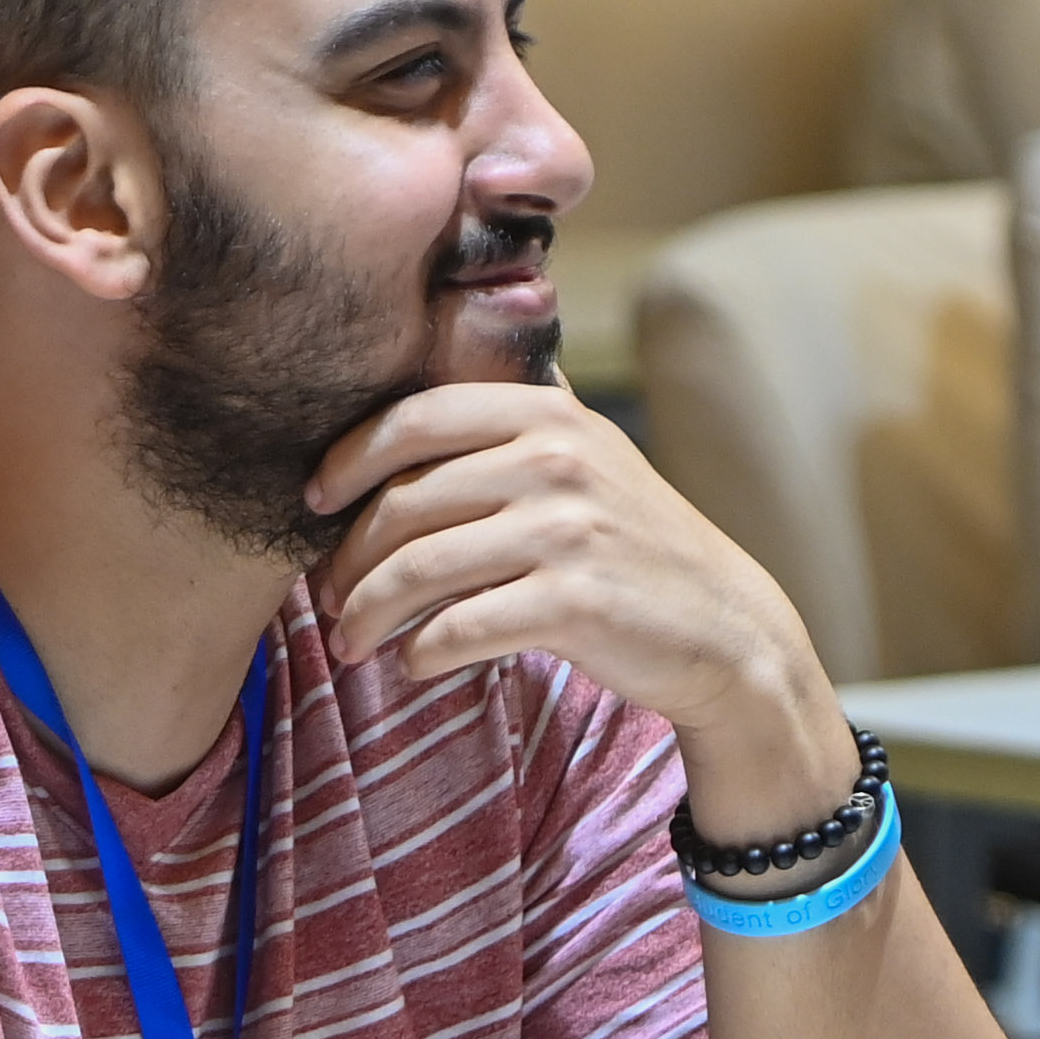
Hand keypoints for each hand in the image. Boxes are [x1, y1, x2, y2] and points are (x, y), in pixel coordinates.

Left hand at [305, 383, 861, 848]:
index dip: (348, 459)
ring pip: (419, 568)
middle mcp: (557, 460)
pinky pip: (459, 628)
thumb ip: (513, 420)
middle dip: (347, 557)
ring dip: (368, 613)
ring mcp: (568, 530)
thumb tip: (422, 373)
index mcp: (547, 414)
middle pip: (404, 503)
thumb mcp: (585, 457)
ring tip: (351, 641)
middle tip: (327, 597)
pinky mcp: (574, 602)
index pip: (416, 418)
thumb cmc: (631, 546)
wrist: (725, 629)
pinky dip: (420, 652)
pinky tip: (411, 665)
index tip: (313, 499)